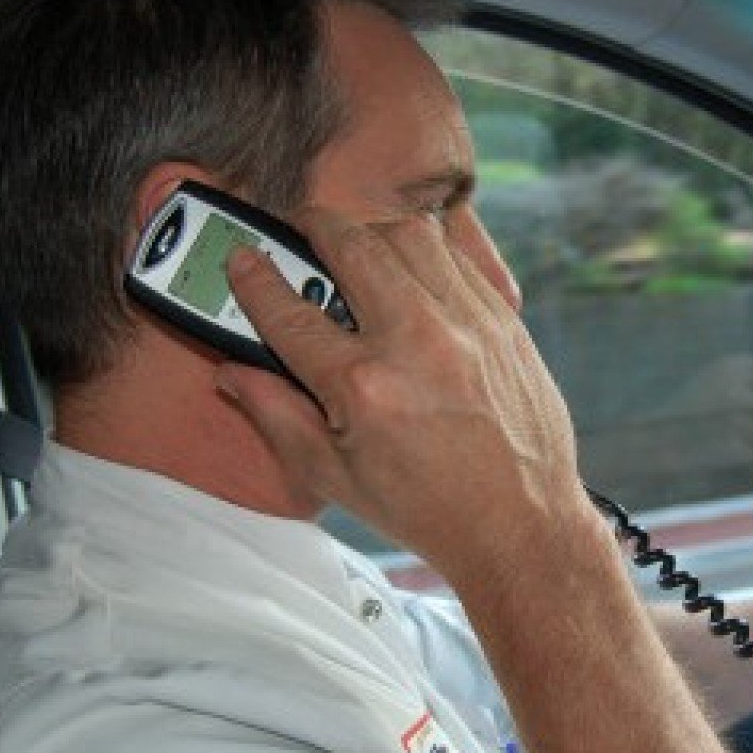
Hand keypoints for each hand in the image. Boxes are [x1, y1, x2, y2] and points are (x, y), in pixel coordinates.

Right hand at [215, 212, 601, 586]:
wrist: (521, 524)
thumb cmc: (428, 508)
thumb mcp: (334, 477)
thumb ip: (276, 415)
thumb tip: (231, 371)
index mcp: (364, 387)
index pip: (290, 313)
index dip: (256, 280)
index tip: (243, 259)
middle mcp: (416, 342)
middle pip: (351, 246)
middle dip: (314, 227)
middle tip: (300, 231)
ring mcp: (467, 324)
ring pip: (410, 235)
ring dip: (374, 233)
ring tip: (358, 251)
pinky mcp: (504, 321)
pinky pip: (460, 256)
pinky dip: (428, 251)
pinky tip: (412, 269)